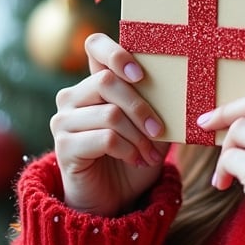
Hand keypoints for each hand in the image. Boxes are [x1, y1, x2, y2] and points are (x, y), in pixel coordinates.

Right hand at [50, 32, 169, 215]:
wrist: (113, 199)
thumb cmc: (134, 154)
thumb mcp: (150, 124)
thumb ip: (155, 100)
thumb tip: (181, 80)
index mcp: (94, 82)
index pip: (95, 45)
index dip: (116, 53)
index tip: (140, 74)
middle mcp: (72, 96)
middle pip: (107, 82)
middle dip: (141, 108)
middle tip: (159, 130)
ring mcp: (63, 120)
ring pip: (109, 113)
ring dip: (138, 135)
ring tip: (151, 152)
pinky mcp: (63, 146)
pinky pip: (104, 138)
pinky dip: (128, 149)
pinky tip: (136, 159)